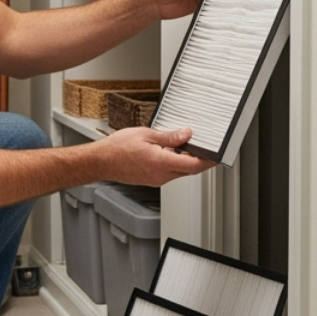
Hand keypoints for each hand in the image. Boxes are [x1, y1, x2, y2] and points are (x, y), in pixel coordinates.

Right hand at [95, 126, 214, 185]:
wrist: (100, 162)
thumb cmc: (117, 148)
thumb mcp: (146, 134)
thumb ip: (169, 136)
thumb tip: (186, 134)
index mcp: (161, 163)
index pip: (193, 165)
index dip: (208, 161)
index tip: (216, 155)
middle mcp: (161, 175)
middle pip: (189, 170)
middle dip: (200, 160)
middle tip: (204, 147)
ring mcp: (156, 180)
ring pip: (180, 172)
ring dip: (186, 161)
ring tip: (185, 146)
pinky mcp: (152, 180)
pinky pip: (170, 173)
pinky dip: (175, 164)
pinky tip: (171, 152)